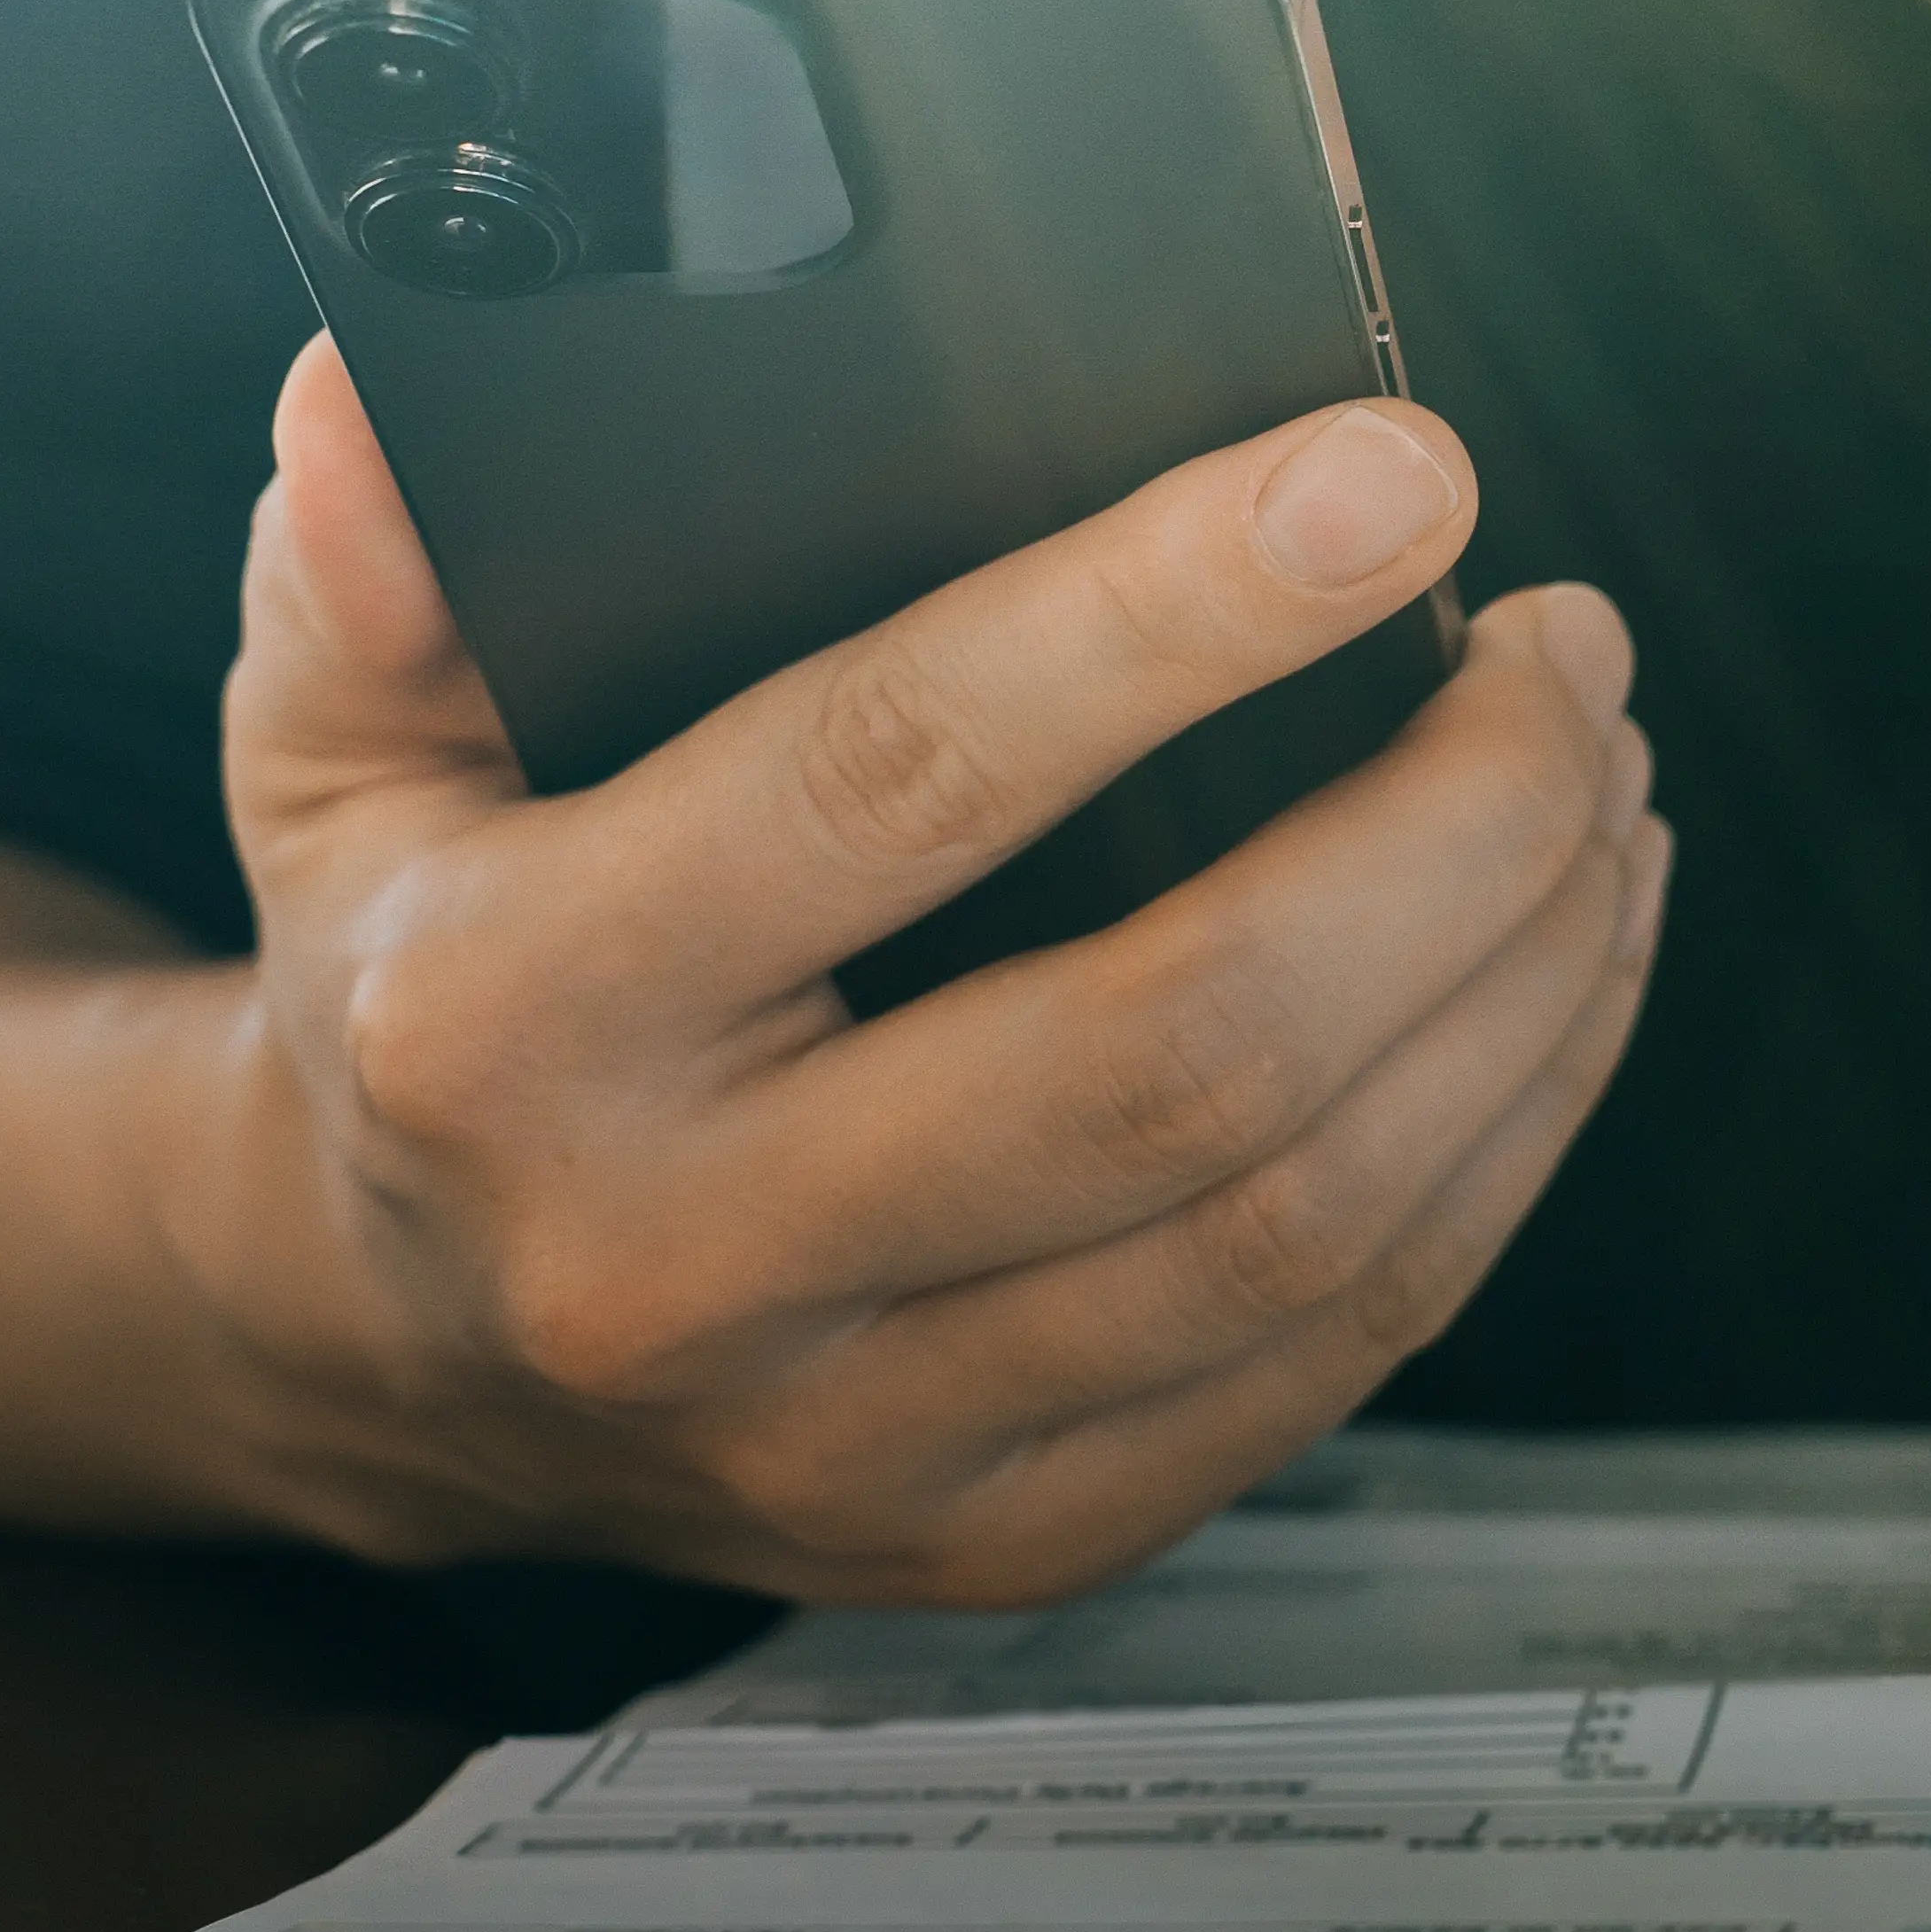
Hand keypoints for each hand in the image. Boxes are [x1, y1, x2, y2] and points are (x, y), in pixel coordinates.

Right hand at [199, 342, 1663, 1600]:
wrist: (376, 1345)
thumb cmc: (417, 969)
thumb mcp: (329, 739)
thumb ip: (378, 556)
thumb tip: (399, 394)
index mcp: (510, 1018)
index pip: (898, 779)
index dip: (1179, 618)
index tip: (1403, 479)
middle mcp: (681, 1261)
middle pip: (1189, 1047)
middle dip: (1456, 825)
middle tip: (1566, 656)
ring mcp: (859, 1441)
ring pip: (1311, 1218)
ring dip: (1528, 978)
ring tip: (1601, 785)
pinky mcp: (1012, 1537)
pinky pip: (1343, 1346)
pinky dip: (1508, 1138)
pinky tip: (1563, 968)